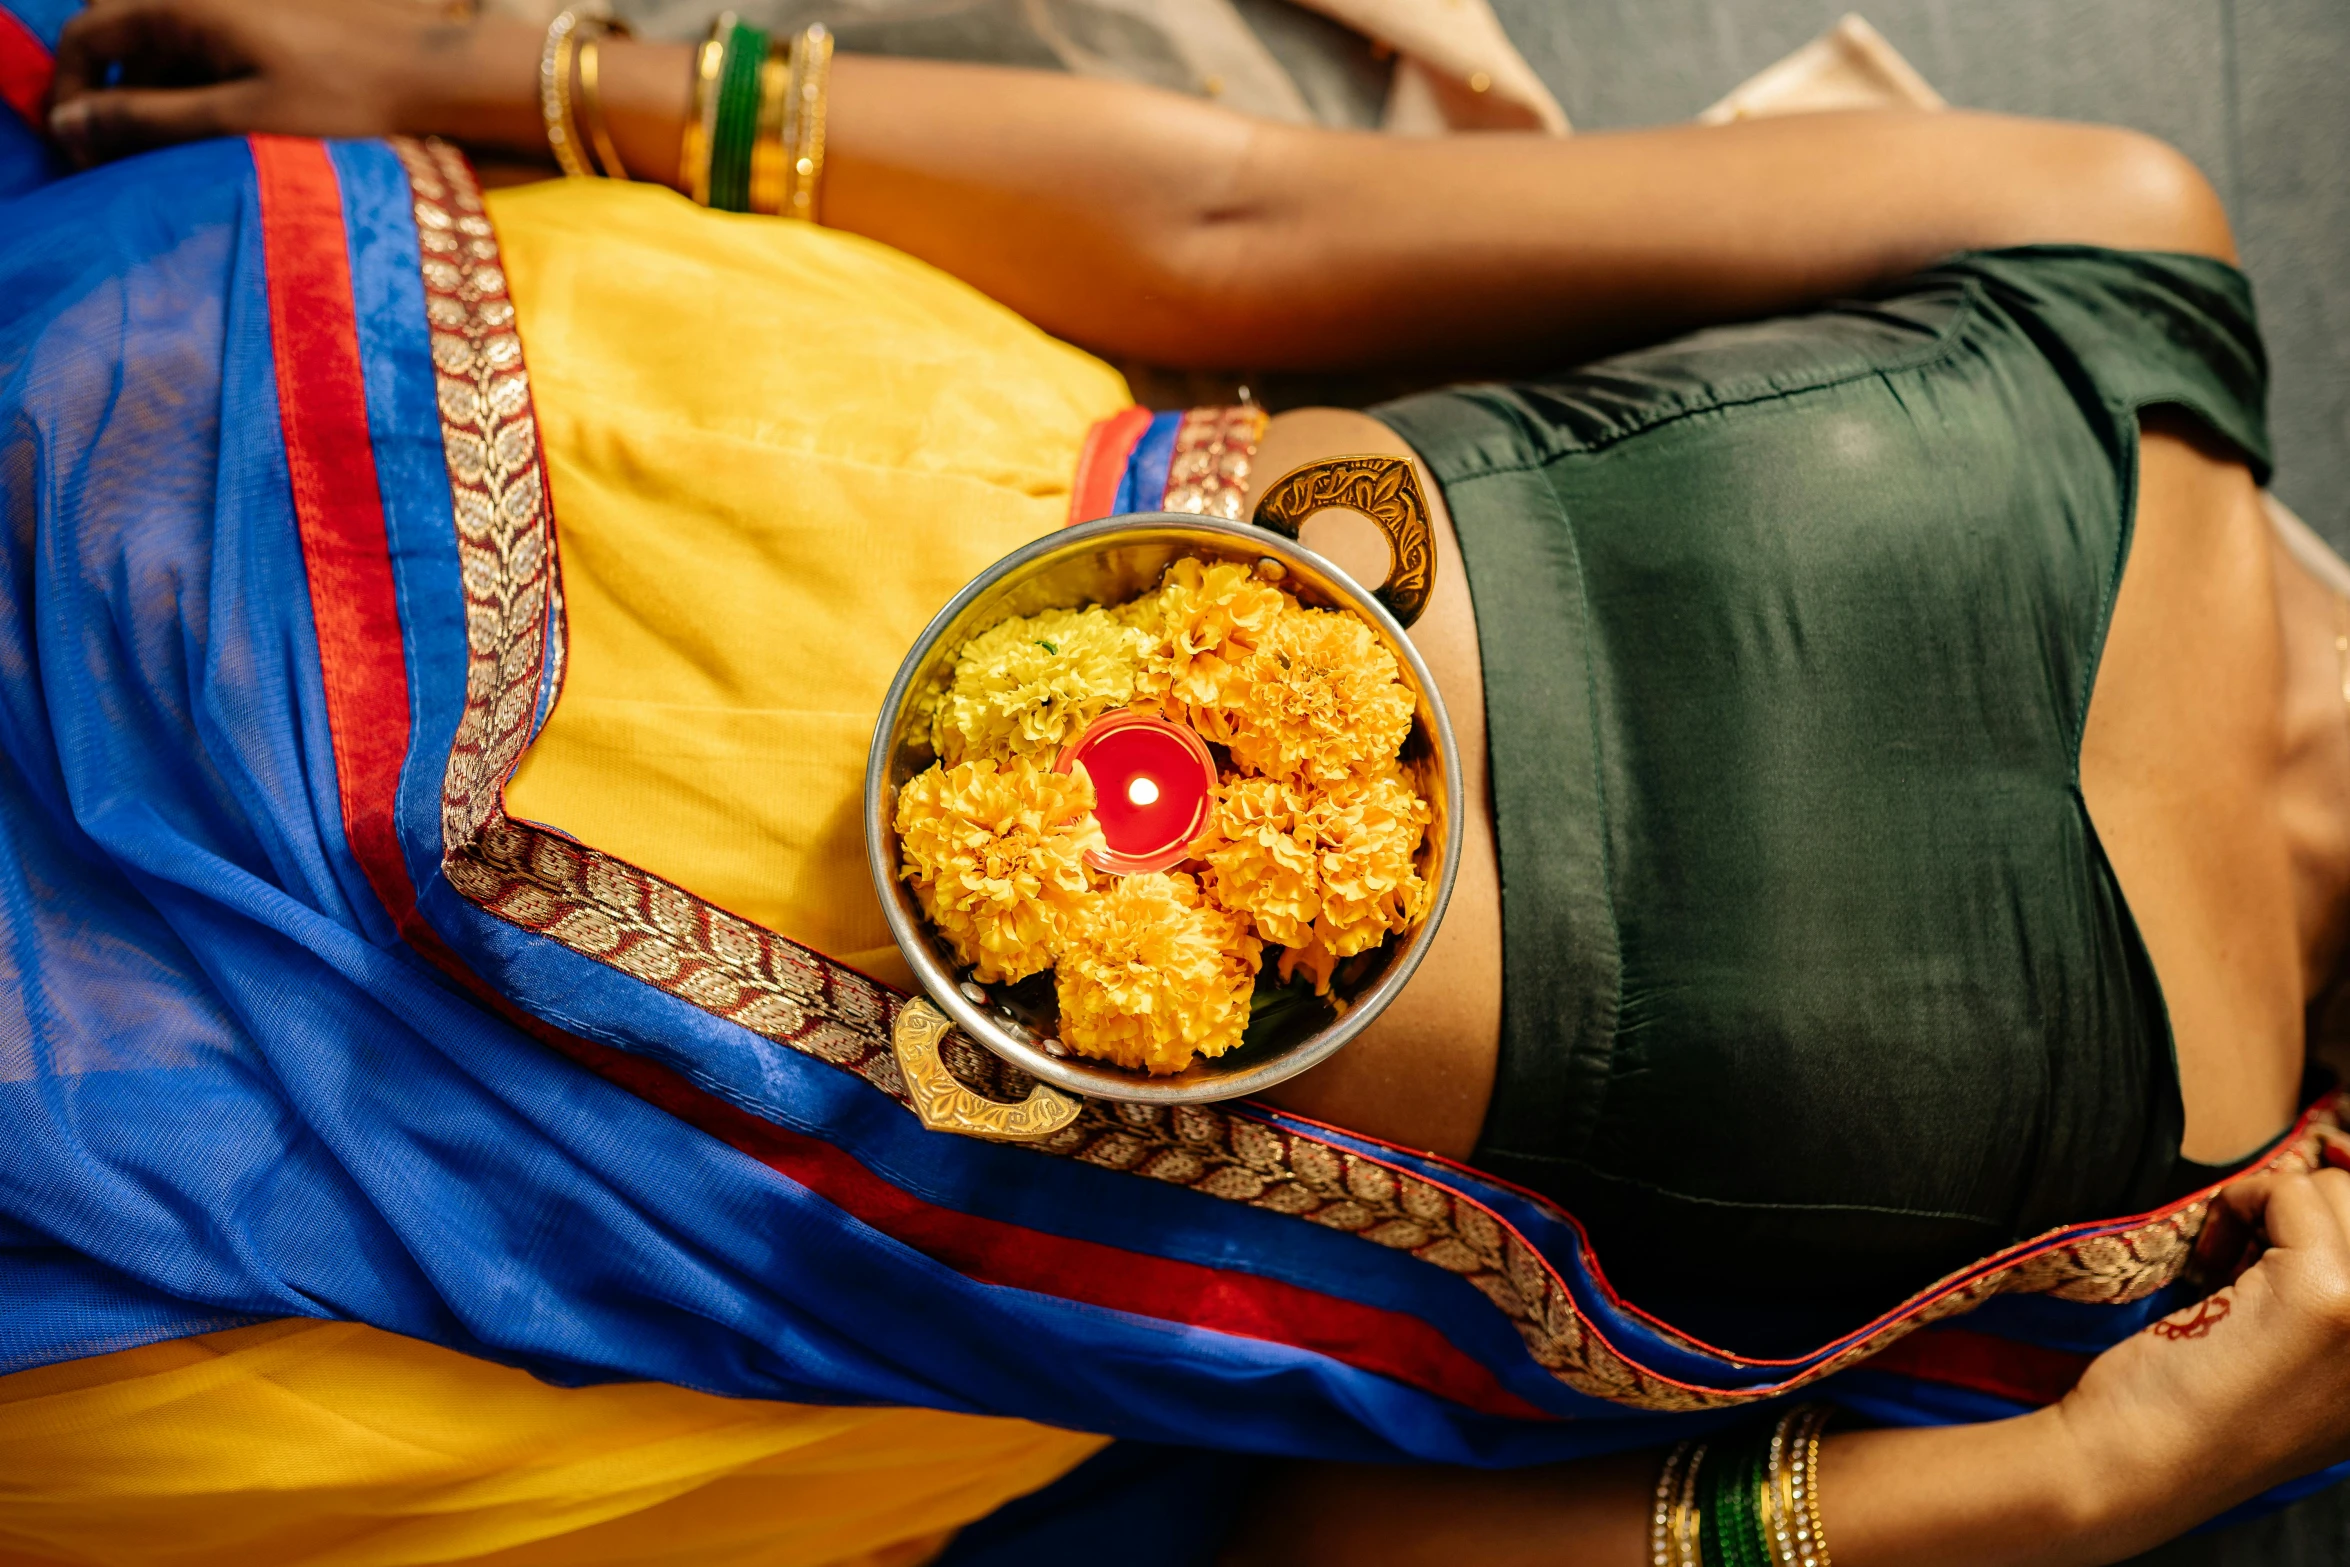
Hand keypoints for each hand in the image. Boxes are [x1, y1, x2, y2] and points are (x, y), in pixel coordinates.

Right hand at [45, 0, 527, 169]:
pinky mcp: (264, 34)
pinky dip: (194, 98)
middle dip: (107, 99)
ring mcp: (234, 14)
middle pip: (118, 41)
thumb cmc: (346, 101)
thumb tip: (70, 125)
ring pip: (163, 54)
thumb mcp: (239, 120)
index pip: (84, 36)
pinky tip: (218, 145)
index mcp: (184, 7)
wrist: (432, 75)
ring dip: (153, 104)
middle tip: (118, 163)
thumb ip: (151, 121)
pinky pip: (205, 59)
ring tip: (172, 164)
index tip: (80, 152)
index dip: (68, 93)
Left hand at [2057, 1152, 2349, 1548]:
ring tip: (2226, 1265)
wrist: (2141, 1461)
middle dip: (2301, 1216)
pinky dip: (2239, 1205)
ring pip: (2336, 1194)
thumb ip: (2343, 1306)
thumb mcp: (2309, 1368)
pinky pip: (2290, 1194)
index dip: (2330, 1232)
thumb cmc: (2205, 1413)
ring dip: (2271, 1211)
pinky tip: (2207, 1264)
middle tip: (2242, 1260)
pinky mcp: (2324, 1296)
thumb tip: (2330, 1201)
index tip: (2274, 1255)